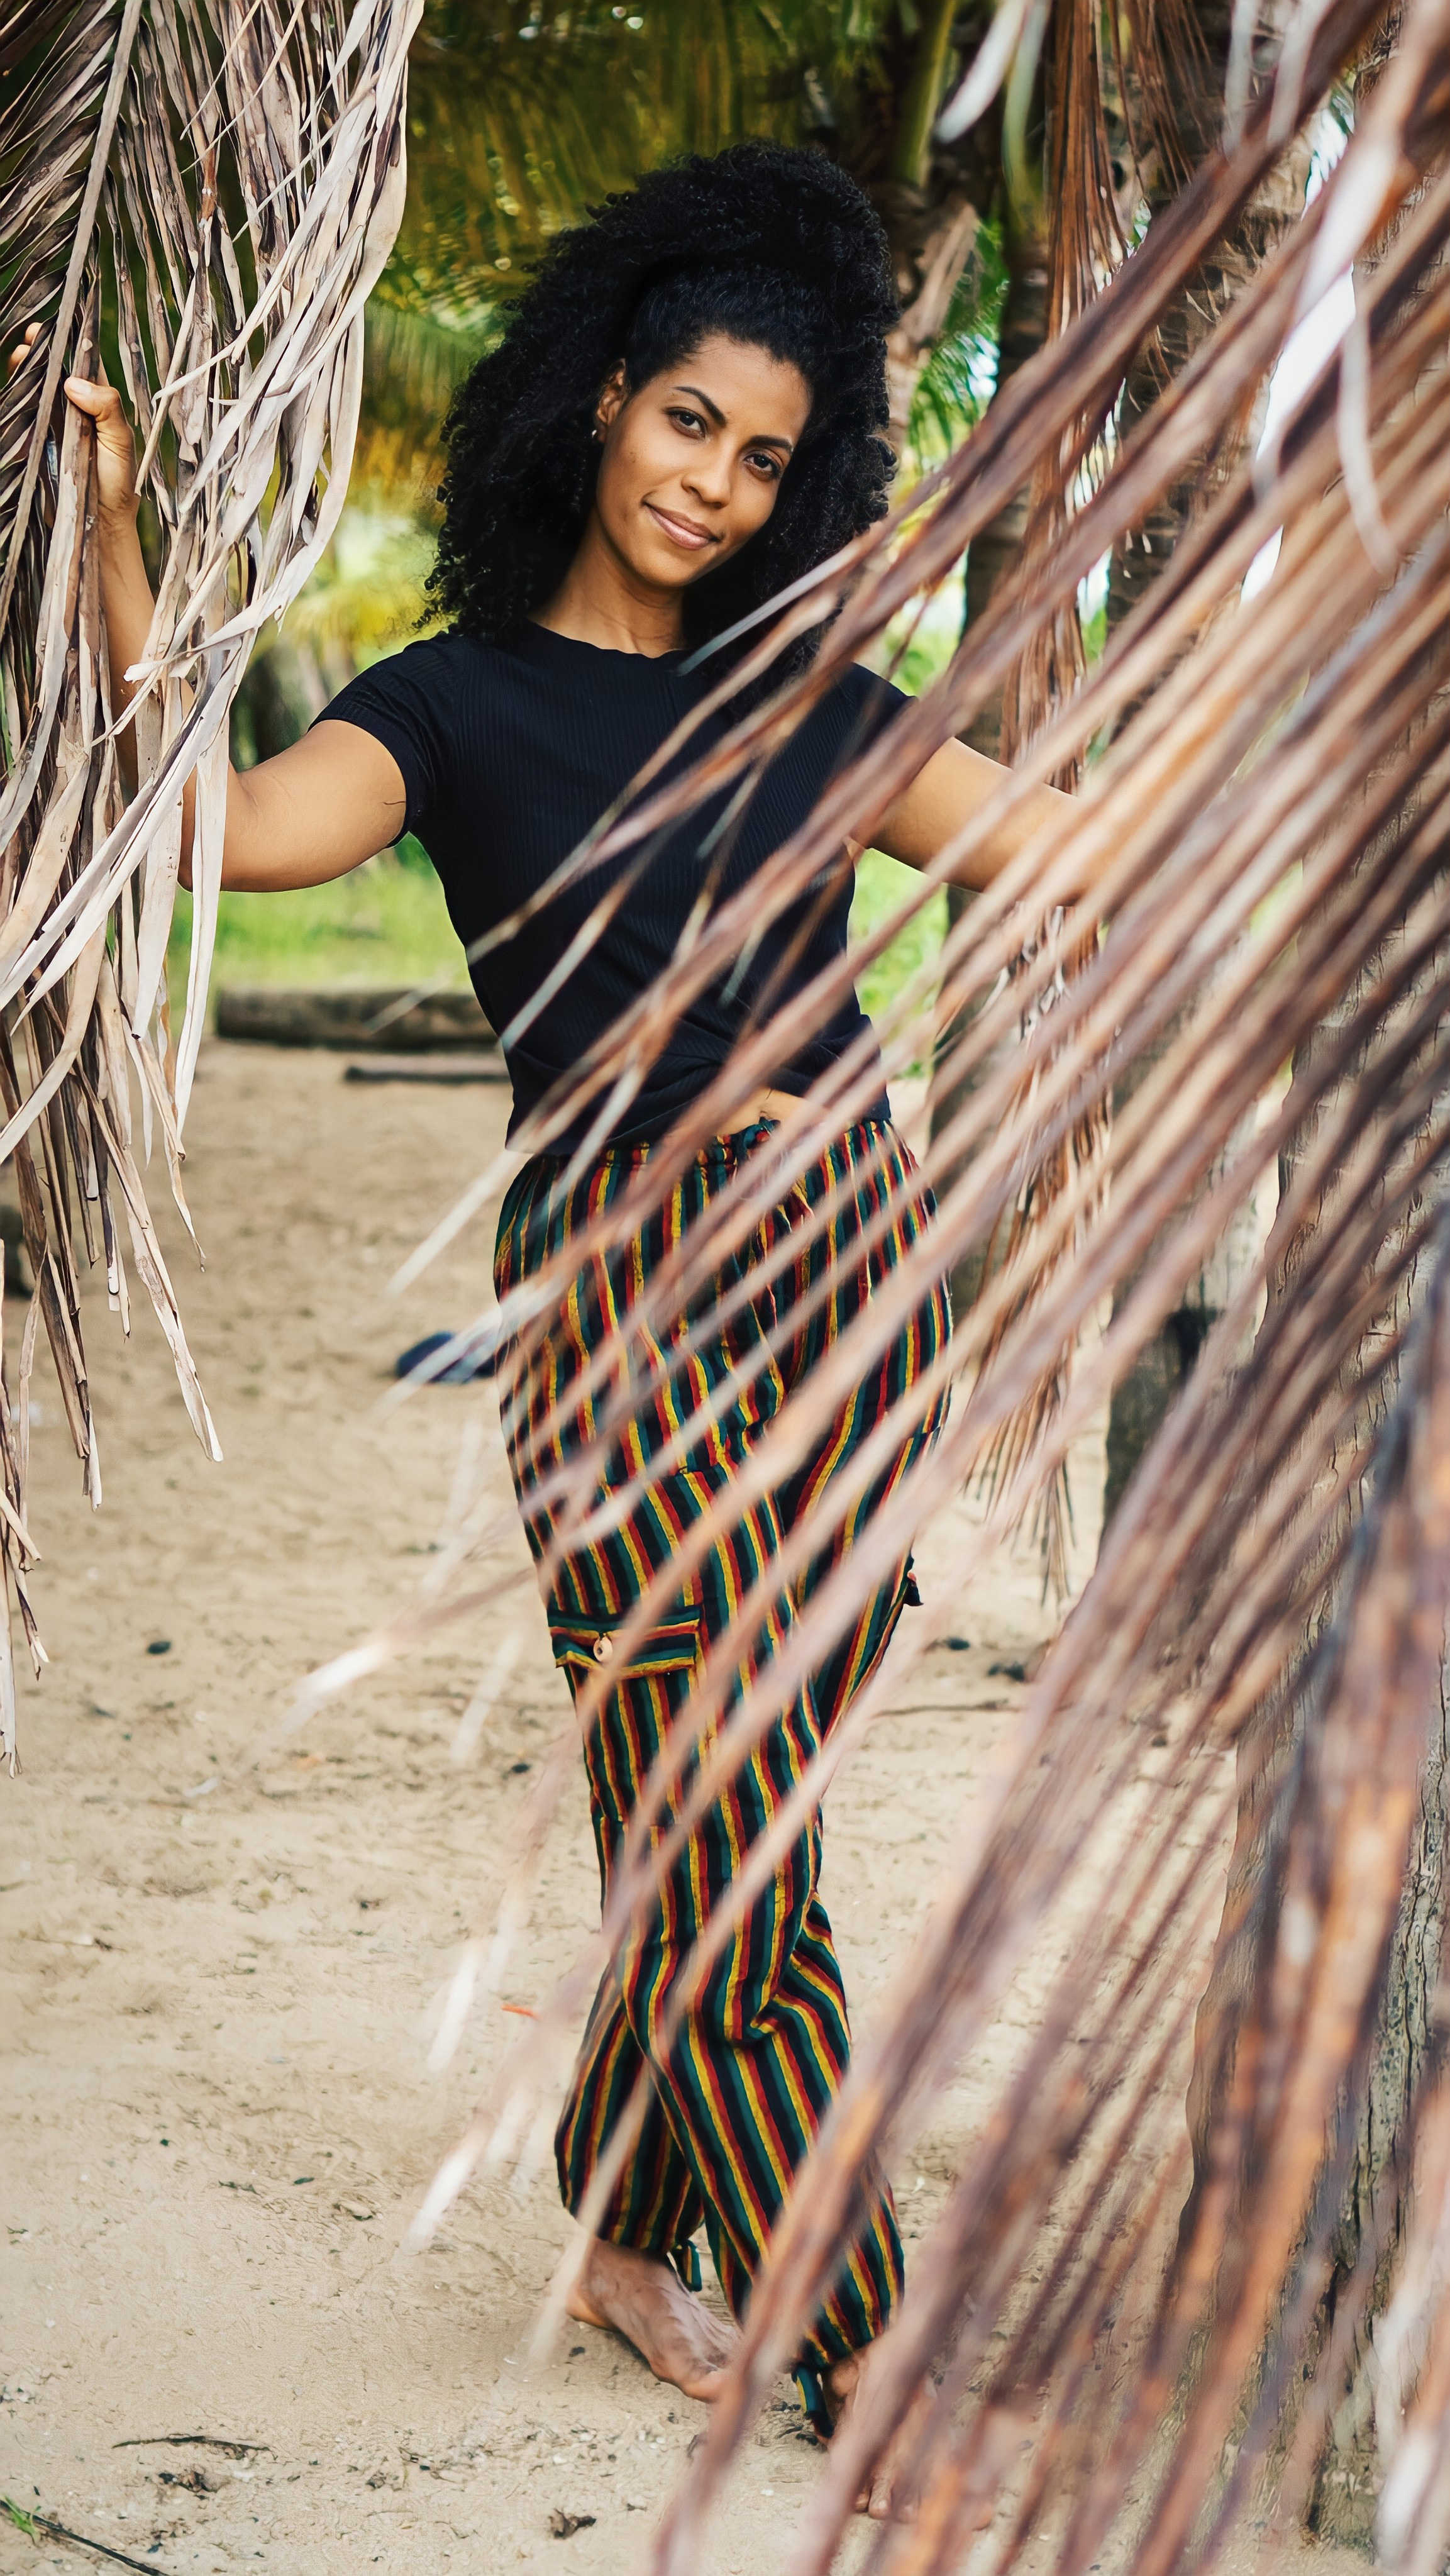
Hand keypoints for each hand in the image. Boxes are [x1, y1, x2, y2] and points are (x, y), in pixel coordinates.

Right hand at [7, 325, 139, 522]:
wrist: (100, 523)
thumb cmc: (118, 483)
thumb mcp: (121, 442)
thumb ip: (106, 408)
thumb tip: (72, 381)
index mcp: (98, 404)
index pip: (81, 365)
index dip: (68, 344)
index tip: (53, 328)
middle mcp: (73, 410)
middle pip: (52, 373)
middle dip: (39, 353)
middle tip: (30, 341)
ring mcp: (52, 424)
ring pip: (34, 390)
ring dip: (25, 372)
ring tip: (20, 357)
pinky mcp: (35, 442)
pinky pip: (21, 416)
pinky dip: (15, 401)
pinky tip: (13, 388)